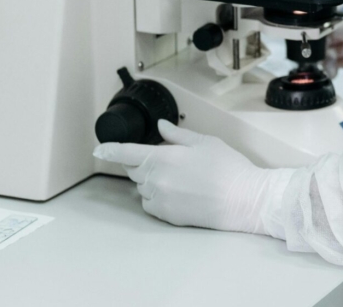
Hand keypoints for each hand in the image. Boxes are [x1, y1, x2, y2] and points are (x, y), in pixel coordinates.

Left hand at [93, 120, 291, 235]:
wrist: (243, 199)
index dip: (110, 150)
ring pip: (142, 187)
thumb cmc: (228, 168)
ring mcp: (159, 199)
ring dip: (151, 180)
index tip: (99, 149)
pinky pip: (151, 203)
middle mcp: (155, 180)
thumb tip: (161, 127)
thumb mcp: (204, 142)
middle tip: (168, 160)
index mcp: (162, 157)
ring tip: (180, 178)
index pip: (126, 153)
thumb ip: (177, 135)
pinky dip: (157, 196)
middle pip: (134, 170)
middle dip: (142, 162)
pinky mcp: (166, 216)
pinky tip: (179, 192)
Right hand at [327, 16, 342, 114]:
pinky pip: (335, 61)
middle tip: (322, 55)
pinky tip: (332, 72)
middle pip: (331, 33)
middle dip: (323, 44)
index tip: (315, 37)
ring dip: (326, 57)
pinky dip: (330, 66)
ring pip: (331, 48)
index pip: (337, 16)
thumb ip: (342, 27)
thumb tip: (322, 25)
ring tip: (330, 67)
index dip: (325, 26)